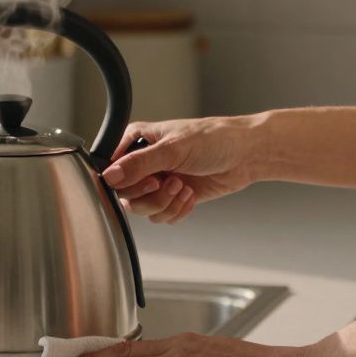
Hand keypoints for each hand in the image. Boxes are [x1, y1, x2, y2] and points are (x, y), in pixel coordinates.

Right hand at [103, 115, 262, 223]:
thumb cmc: (214, 139)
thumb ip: (139, 163)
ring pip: (144, 209)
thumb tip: (110, 176)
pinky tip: (191, 195)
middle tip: (169, 182)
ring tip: (184, 188)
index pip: (112, 170)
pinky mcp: (173, 197)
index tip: (148, 180)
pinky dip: (177, 211)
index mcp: (137, 141)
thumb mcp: (173, 149)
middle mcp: (144, 162)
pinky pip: (162, 216)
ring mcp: (158, 181)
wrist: (245, 155)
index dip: (126, 182)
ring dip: (166, 203)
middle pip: (126, 195)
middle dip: (151, 195)